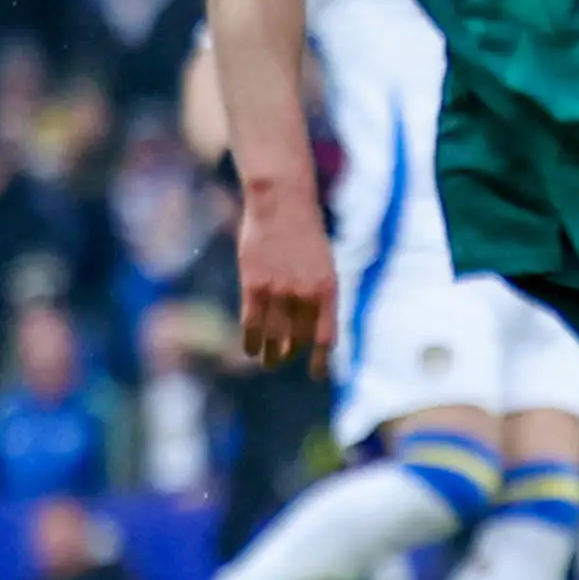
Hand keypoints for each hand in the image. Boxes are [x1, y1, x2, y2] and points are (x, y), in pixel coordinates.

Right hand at [238, 182, 339, 370]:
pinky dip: (250, 341)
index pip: (325, 337)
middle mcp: (305, 295)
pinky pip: (251, 324)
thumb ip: (318, 295)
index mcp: (328, 289)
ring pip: (272, 337)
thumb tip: (311, 327)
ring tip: (267, 361)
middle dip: (289, 354)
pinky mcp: (253, 285)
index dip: (320, 361)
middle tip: (281, 360)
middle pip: (296, 340)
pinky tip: (250, 348)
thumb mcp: (323, 264)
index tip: (317, 376)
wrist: (283, 203)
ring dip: (269, 354)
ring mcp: (278, 292)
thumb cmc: (305, 233)